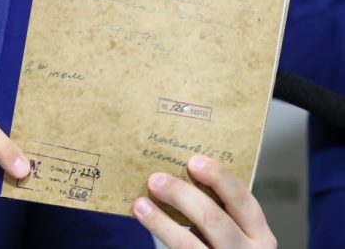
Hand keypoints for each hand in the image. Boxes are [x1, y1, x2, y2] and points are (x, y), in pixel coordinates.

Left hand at [133, 155, 275, 247]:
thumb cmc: (225, 247)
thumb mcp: (235, 231)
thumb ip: (218, 210)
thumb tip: (178, 177)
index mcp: (259, 234)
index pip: (243, 200)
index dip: (219, 178)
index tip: (194, 161)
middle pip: (213, 219)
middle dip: (181, 195)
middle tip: (156, 179)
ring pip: (188, 242)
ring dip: (161, 220)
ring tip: (141, 204)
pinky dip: (160, 232)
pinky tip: (146, 220)